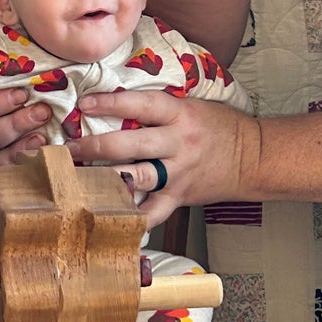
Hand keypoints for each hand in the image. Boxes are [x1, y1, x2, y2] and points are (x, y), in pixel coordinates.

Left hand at [69, 90, 260, 224]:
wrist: (253, 157)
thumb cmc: (218, 127)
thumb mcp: (191, 106)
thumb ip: (156, 107)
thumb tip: (112, 100)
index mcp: (180, 115)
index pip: (142, 105)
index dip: (112, 104)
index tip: (84, 104)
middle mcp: (178, 143)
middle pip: (132, 144)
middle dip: (96, 146)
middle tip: (68, 147)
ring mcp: (178, 173)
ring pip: (138, 177)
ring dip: (105, 180)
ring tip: (76, 181)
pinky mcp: (179, 197)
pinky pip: (154, 212)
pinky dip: (133, 219)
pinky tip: (109, 222)